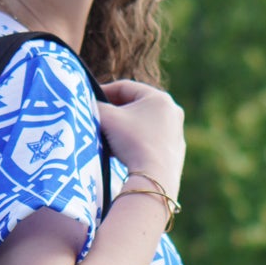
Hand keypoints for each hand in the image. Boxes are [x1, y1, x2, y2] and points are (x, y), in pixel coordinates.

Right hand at [97, 79, 185, 198]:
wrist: (155, 177)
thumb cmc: (132, 142)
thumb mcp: (107, 119)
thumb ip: (96, 106)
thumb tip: (90, 104)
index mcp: (159, 97)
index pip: (125, 87)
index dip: (103, 91)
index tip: (89, 100)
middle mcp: (172, 111)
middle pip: (136, 105)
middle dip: (115, 111)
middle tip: (98, 119)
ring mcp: (176, 132)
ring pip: (143, 124)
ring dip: (125, 128)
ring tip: (108, 139)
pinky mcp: (176, 152)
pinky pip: (151, 141)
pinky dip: (136, 143)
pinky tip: (123, 154)